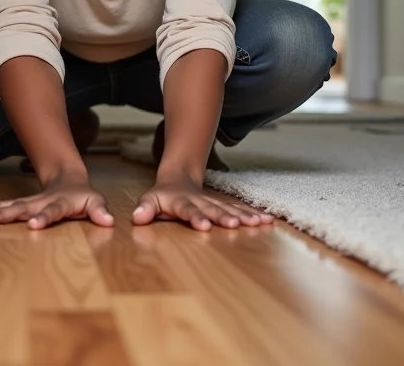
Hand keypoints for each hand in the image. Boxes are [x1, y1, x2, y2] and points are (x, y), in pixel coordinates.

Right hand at [0, 173, 113, 229]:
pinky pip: (0, 208)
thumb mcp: (96, 202)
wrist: (68, 179)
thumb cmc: (82, 196)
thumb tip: (110, 221)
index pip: (51, 211)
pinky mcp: (19, 206)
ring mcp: (27, 203)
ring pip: (5, 207)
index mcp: (59, 203)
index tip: (33, 224)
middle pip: (19, 208)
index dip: (44, 217)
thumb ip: (100, 210)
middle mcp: (39, 203)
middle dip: (2, 215)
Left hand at [132, 174, 272, 230]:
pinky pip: (238, 210)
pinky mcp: (223, 205)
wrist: (179, 177)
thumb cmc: (163, 196)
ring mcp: (213, 203)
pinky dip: (252, 214)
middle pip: (213, 209)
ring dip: (243, 216)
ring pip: (229, 208)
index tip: (204, 226)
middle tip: (234, 225)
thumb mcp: (150, 200)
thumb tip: (136, 217)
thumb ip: (145, 208)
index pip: (188, 210)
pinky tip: (267, 220)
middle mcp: (200, 201)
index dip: (195, 217)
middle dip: (223, 217)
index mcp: (181, 202)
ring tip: (258, 223)